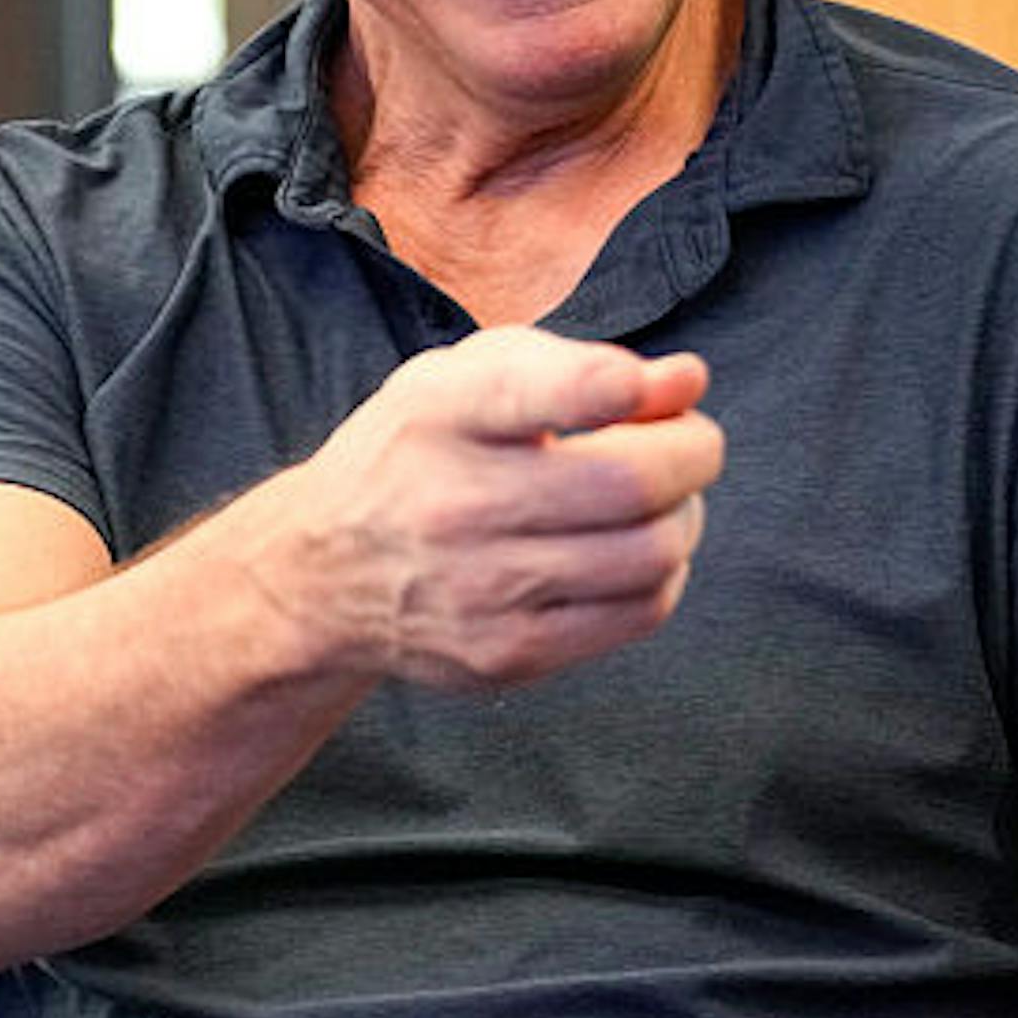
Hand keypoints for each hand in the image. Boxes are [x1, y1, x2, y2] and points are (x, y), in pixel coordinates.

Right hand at [265, 329, 720, 691]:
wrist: (325, 573)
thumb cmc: (418, 453)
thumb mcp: (464, 378)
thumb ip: (576, 364)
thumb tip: (686, 383)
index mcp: (437, 414)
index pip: (529, 395)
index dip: (611, 387)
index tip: (665, 385)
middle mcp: (451, 504)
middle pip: (629, 484)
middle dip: (693, 453)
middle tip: (691, 443)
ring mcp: (478, 590)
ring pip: (652, 553)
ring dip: (684, 516)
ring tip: (663, 500)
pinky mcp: (505, 654)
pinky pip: (640, 612)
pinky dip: (661, 574)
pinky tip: (633, 552)